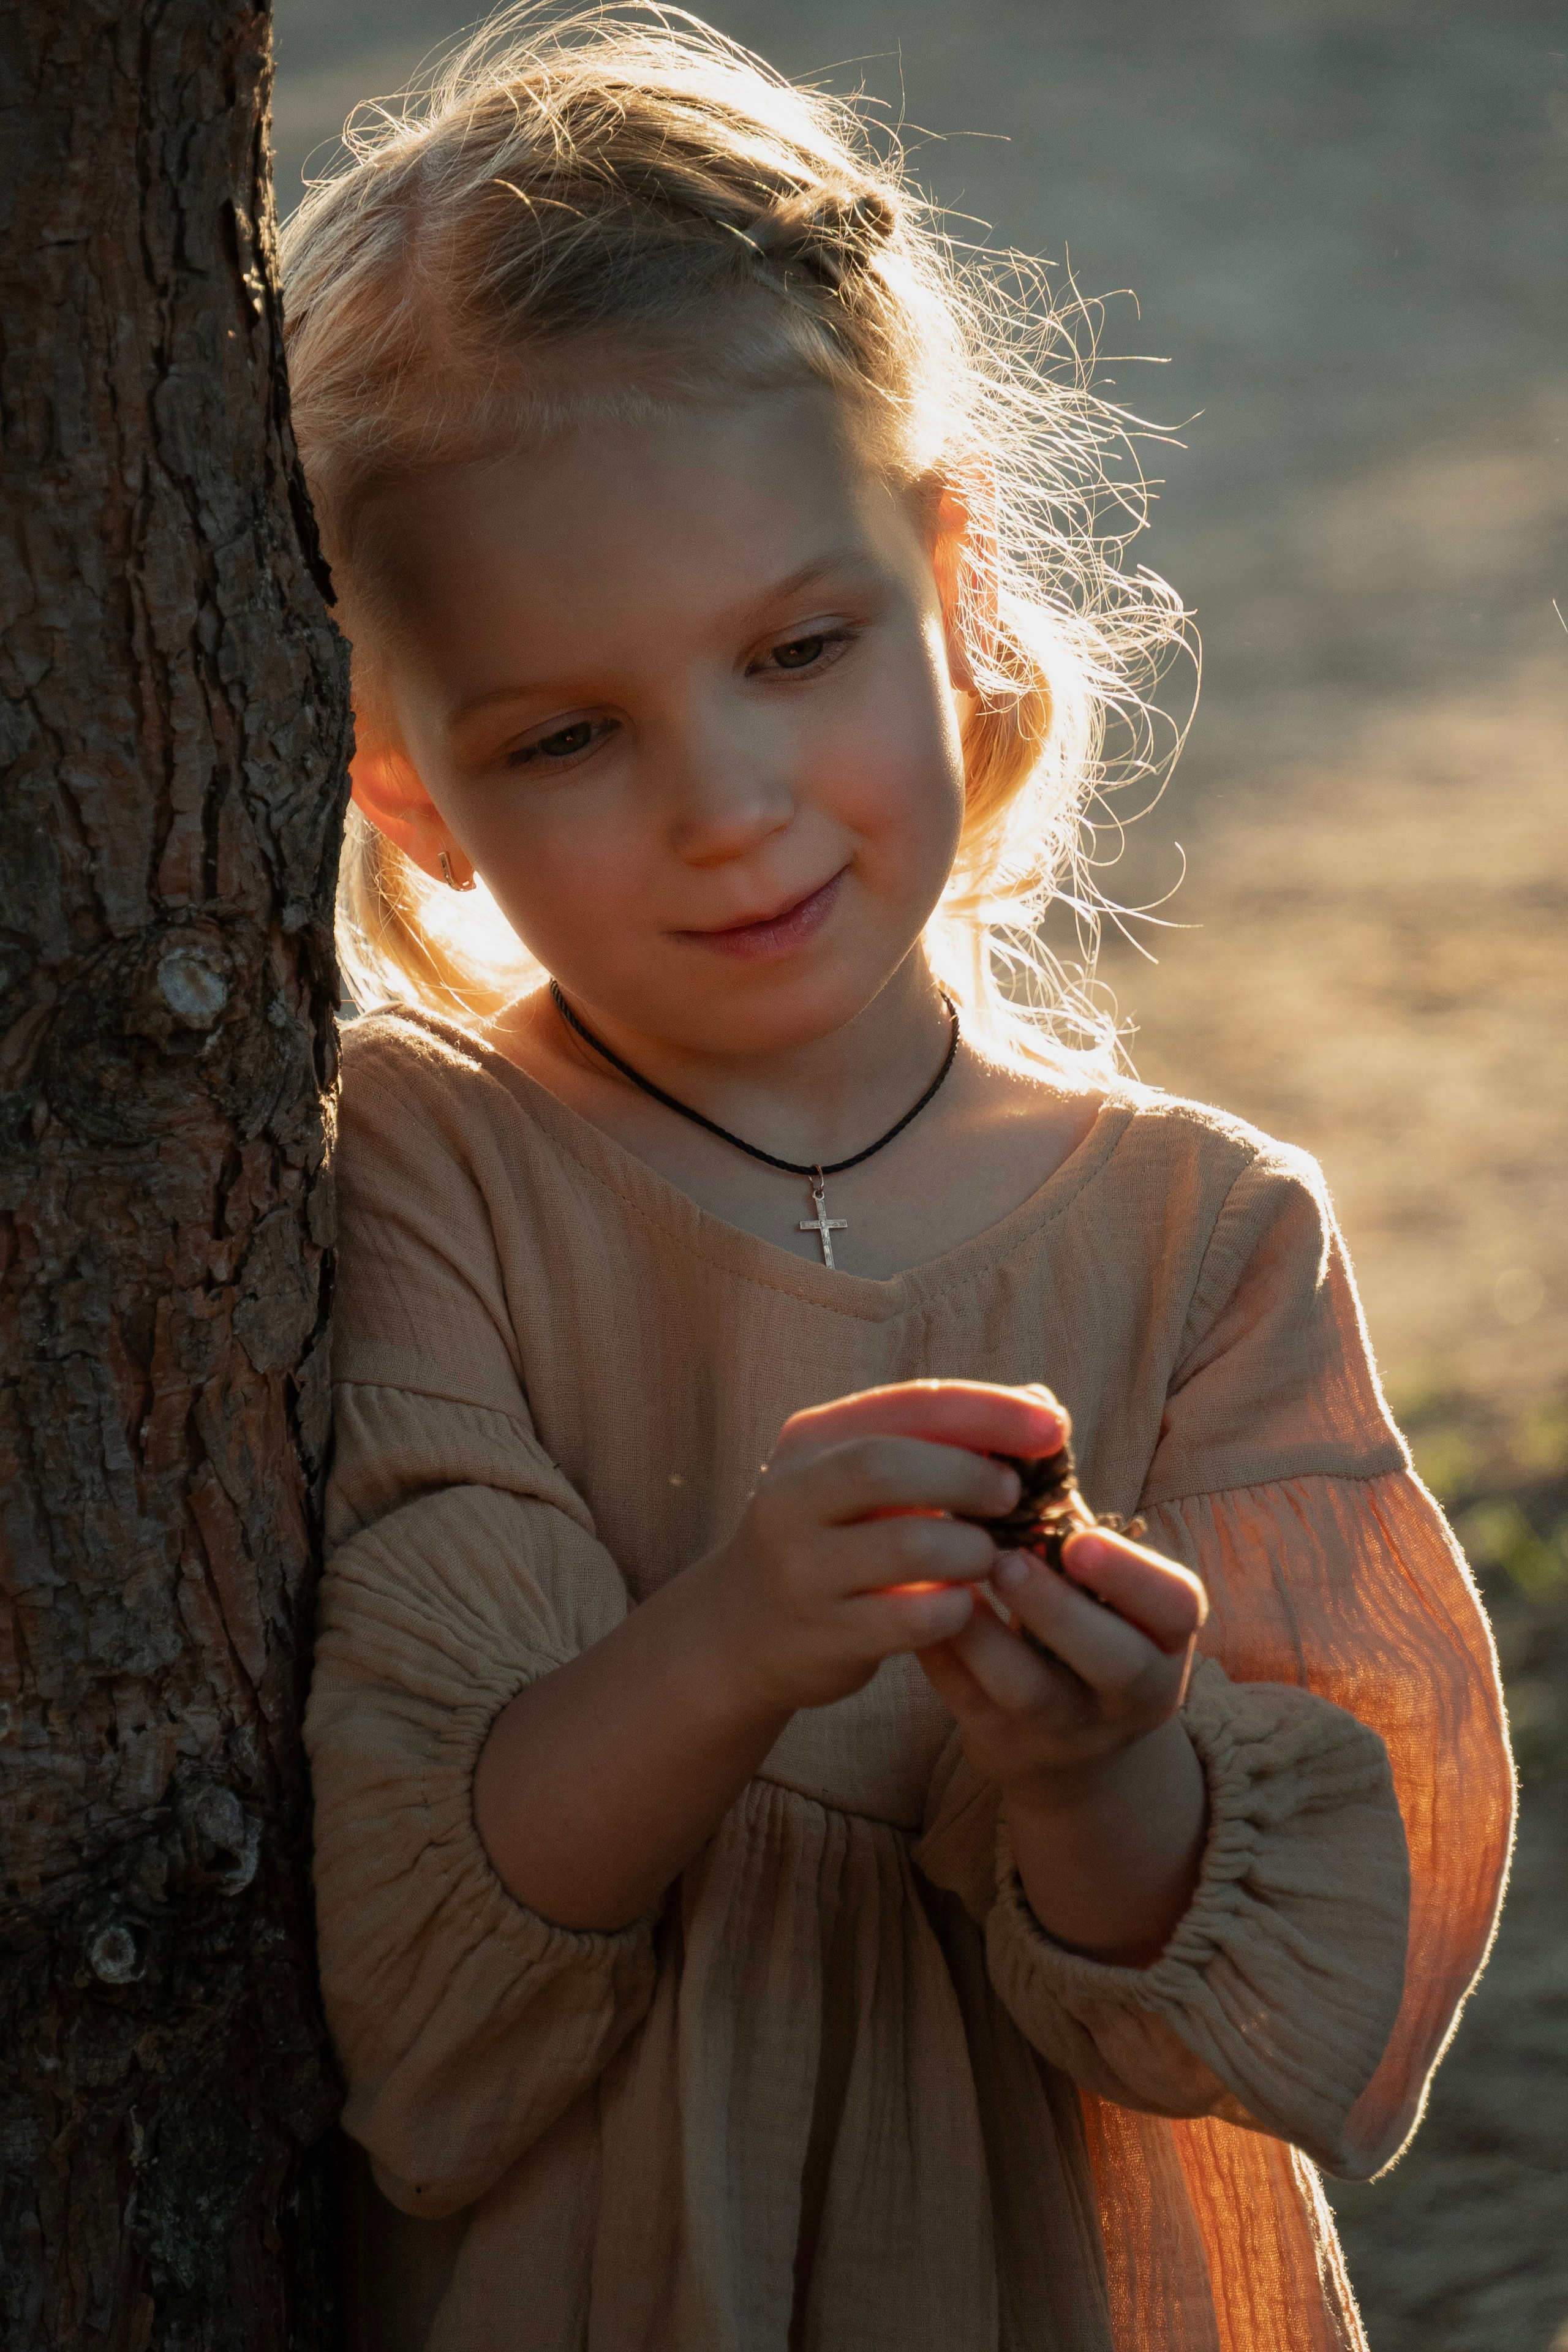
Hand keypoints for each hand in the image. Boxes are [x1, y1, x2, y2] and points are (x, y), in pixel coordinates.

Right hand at [702, 1379, 1070, 1713]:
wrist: (745, 1628)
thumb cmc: (836, 1535)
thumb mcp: (866, 1475)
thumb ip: (942, 1440)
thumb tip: (1041, 1406)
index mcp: (812, 1440)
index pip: (911, 1403)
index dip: (990, 1410)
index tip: (1053, 1424)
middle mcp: (792, 1497)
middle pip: (890, 1466)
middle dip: (970, 1476)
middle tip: (1013, 1494)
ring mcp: (802, 1569)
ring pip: (908, 1546)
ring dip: (971, 1548)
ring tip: (987, 1555)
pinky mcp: (822, 1635)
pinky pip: (911, 1619)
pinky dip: (955, 1608)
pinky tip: (964, 1604)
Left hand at [919, 1466, 1210, 1961]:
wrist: (1066, 1735)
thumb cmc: (1078, 1611)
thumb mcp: (1089, 1563)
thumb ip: (1063, 1496)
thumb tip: (1035, 1400)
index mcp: (1163, 1633)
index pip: (1175, 1606)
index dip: (1132, 1574)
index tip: (1078, 1537)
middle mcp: (1130, 1691)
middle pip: (1111, 1661)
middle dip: (1057, 1610)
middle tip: (1003, 1560)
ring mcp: (1070, 1730)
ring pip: (1033, 1693)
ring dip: (986, 1634)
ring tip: (949, 1578)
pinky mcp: (1006, 1750)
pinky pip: (970, 1706)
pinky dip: (943, 1656)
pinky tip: (912, 1607)